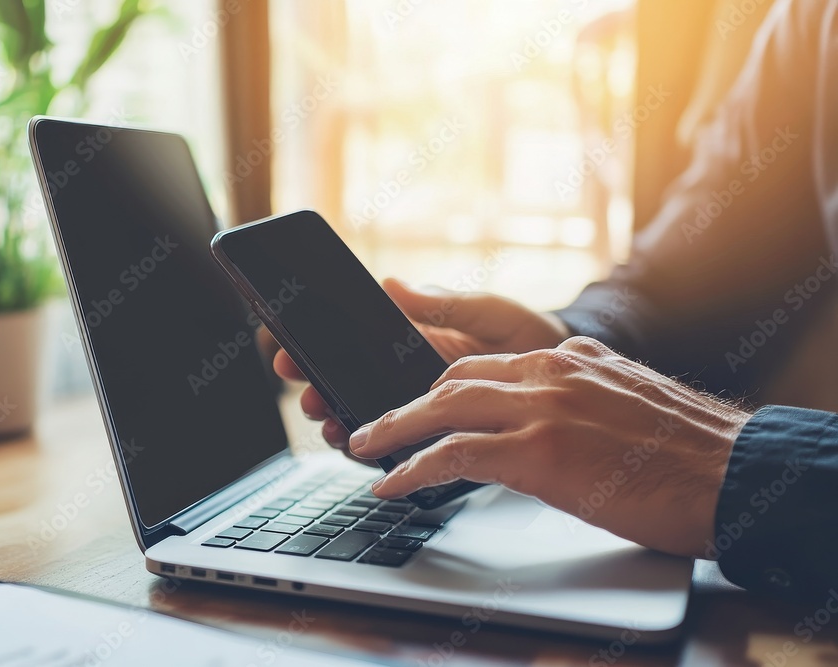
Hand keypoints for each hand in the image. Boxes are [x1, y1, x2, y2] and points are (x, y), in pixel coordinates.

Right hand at [272, 278, 571, 457]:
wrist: (577, 384)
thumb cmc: (533, 337)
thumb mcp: (491, 311)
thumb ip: (443, 302)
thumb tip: (391, 284)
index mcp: (412, 340)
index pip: (350, 341)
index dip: (313, 344)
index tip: (286, 344)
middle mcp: (408, 376)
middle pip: (346, 382)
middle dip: (316, 384)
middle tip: (304, 387)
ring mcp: (422, 409)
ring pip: (364, 416)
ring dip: (338, 418)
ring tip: (330, 419)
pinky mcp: (440, 440)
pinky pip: (400, 447)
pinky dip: (376, 448)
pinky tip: (364, 450)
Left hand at [348, 337, 751, 557]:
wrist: (732, 472)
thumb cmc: (686, 450)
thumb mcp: (625, 401)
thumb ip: (578, 396)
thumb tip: (546, 420)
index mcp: (569, 358)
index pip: (484, 363)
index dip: (441, 386)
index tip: (418, 402)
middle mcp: (549, 371)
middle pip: (452, 377)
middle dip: (407, 402)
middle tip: (376, 423)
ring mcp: (541, 407)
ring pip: (442, 408)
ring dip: (395, 430)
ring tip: (365, 447)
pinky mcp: (538, 450)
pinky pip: (454, 454)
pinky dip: (414, 468)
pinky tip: (394, 483)